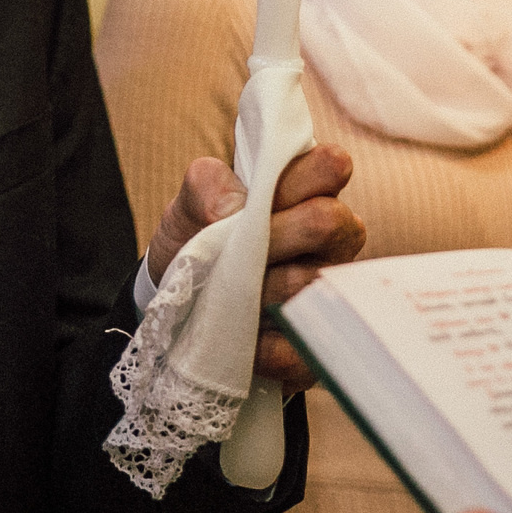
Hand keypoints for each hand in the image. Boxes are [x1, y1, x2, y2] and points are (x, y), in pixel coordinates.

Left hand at [145, 144, 363, 390]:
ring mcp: (324, 292)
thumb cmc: (199, 239)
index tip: (263, 194)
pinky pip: (296, 346)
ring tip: (225, 290)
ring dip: (255, 287)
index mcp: (309, 193)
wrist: (179, 305)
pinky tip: (238, 336)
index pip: (332, 166)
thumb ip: (205, 185)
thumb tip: (228, 207)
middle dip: (275, 232)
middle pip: (331, 222)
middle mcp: (331, 240)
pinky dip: (258, 344)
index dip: (302, 175)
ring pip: (305, 283)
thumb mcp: (189, 204)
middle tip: (237, 244)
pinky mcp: (311, 346)